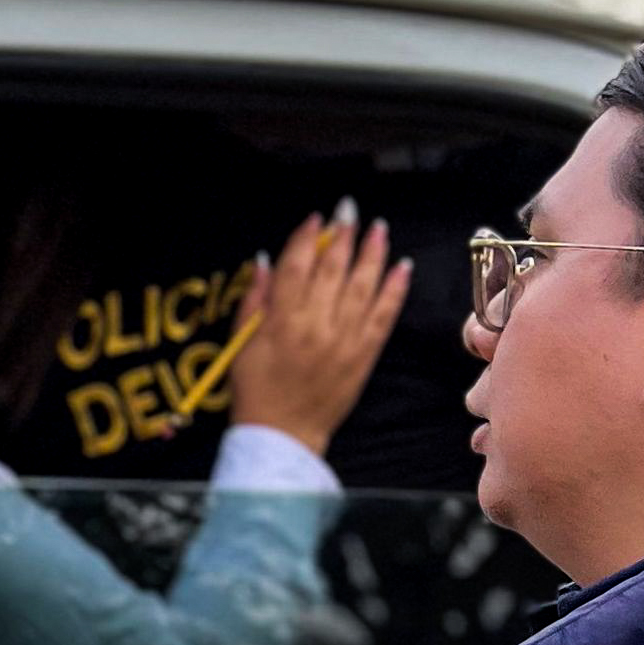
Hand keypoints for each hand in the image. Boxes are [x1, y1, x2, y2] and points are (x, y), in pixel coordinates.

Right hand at [227, 202, 413, 455]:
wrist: (284, 433)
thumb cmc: (256, 390)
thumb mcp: (242, 345)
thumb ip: (253, 301)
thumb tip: (266, 261)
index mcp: (282, 322)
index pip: (297, 268)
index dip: (306, 240)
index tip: (315, 219)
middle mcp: (316, 326)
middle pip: (333, 270)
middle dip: (342, 236)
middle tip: (350, 210)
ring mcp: (345, 339)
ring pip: (363, 286)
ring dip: (373, 254)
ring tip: (378, 229)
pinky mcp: (364, 354)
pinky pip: (384, 315)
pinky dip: (394, 289)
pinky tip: (402, 267)